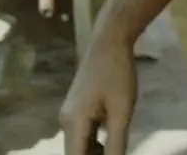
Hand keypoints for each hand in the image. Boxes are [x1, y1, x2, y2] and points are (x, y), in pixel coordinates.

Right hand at [60, 34, 136, 153]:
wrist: (109, 42)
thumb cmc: (118, 75)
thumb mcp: (121, 112)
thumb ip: (116, 143)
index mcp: (73, 123)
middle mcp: (65, 121)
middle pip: (76, 153)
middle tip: (116, 152)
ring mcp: (69, 114)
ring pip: (79, 145)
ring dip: (95, 153)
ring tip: (116, 149)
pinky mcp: (76, 109)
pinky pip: (82, 134)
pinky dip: (94, 143)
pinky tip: (112, 141)